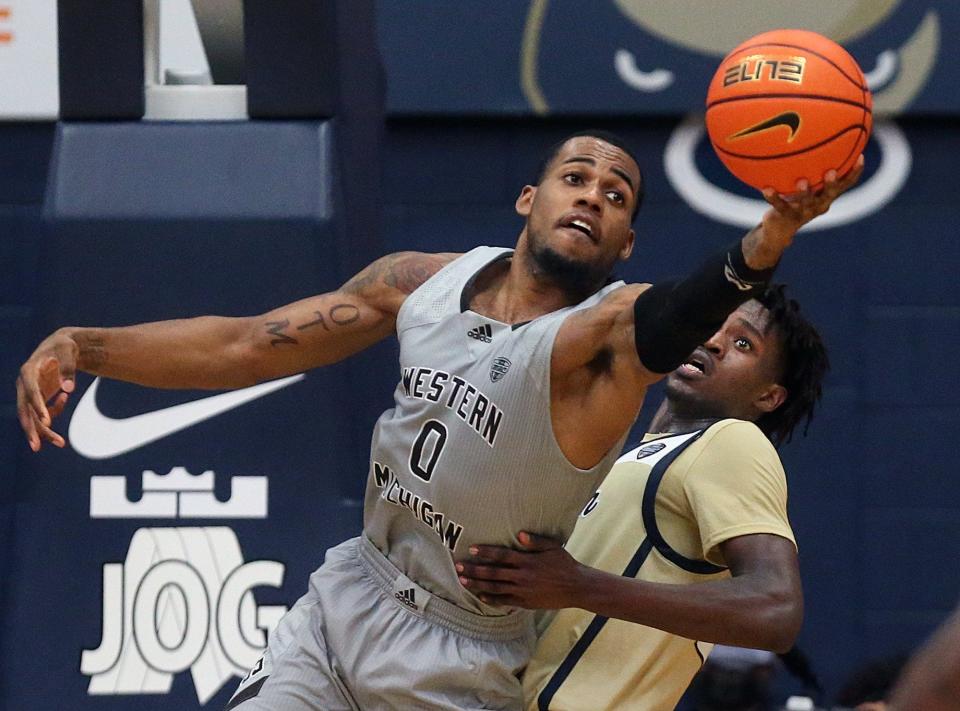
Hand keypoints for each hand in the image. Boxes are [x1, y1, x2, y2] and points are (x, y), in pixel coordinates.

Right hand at [16, 329, 78, 450]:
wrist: (61, 347)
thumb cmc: (64, 347)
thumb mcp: (68, 351)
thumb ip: (69, 368)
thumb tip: (69, 389)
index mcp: (28, 371)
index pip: (31, 392)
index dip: (38, 407)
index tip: (46, 422)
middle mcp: (24, 384)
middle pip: (25, 410)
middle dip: (31, 429)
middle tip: (36, 447)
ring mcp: (29, 392)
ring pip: (32, 417)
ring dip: (44, 431)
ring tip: (61, 443)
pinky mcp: (36, 398)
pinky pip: (42, 412)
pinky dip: (54, 412)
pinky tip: (64, 398)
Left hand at [456, 531, 586, 608]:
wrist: (576, 587)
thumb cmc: (564, 564)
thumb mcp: (552, 547)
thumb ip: (535, 541)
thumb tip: (519, 535)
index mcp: (527, 560)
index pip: (502, 555)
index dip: (486, 552)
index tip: (471, 549)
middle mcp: (522, 576)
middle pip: (493, 573)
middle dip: (474, 570)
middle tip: (458, 567)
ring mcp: (523, 590)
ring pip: (495, 588)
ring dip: (477, 585)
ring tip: (463, 581)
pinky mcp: (525, 602)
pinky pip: (505, 601)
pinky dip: (492, 599)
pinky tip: (480, 596)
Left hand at [743, 156, 865, 269]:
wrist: (780, 228)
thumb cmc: (796, 199)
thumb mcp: (808, 185)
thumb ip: (813, 168)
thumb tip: (814, 137)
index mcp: (828, 195)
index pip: (846, 184)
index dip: (855, 172)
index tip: (861, 156)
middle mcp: (819, 204)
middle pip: (830, 194)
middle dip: (832, 184)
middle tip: (831, 172)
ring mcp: (803, 212)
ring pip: (806, 202)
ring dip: (804, 193)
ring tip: (801, 182)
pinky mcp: (786, 216)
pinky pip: (780, 206)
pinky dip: (773, 197)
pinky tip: (766, 189)